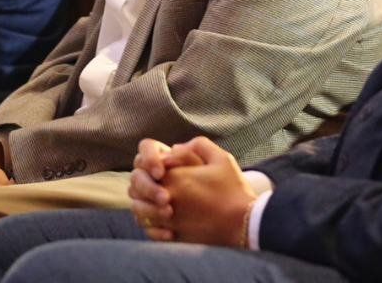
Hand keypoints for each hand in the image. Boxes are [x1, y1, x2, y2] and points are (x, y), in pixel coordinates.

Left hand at [134, 137, 256, 246]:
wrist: (245, 224)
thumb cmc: (233, 190)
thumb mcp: (222, 158)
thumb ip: (198, 145)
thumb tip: (176, 147)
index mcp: (175, 177)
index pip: (144, 166)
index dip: (149, 165)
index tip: (160, 168)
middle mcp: (166, 198)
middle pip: (137, 188)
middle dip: (142, 185)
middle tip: (155, 185)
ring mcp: (168, 220)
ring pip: (139, 211)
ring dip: (143, 204)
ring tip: (155, 203)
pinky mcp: (174, 237)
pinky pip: (150, 230)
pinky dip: (151, 225)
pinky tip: (163, 221)